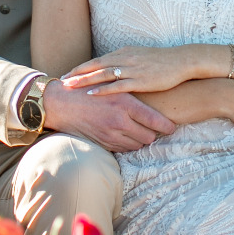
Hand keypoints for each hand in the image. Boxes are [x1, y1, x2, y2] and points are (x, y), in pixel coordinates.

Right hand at [42, 79, 175, 151]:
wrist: (61, 103)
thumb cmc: (87, 89)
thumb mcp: (111, 85)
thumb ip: (130, 94)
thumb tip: (150, 100)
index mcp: (125, 104)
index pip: (155, 121)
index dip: (167, 126)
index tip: (172, 127)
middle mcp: (120, 121)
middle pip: (149, 137)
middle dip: (153, 134)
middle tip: (154, 127)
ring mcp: (111, 135)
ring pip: (137, 145)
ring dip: (140, 140)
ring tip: (138, 130)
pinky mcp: (103, 143)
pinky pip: (123, 149)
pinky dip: (126, 143)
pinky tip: (125, 134)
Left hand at [60, 45, 210, 96]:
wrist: (182, 61)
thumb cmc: (162, 62)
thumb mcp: (141, 58)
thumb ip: (127, 62)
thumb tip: (115, 70)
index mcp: (124, 52)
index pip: (98, 60)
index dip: (83, 67)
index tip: (69, 73)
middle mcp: (125, 58)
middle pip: (96, 65)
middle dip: (78, 73)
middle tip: (62, 80)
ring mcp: (132, 69)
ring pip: (102, 74)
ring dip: (85, 80)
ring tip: (70, 86)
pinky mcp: (140, 80)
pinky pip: (117, 86)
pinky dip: (102, 89)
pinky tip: (91, 94)